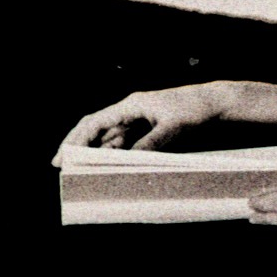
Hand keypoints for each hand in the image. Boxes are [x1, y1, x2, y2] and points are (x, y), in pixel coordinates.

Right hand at [53, 84, 222, 163]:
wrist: (214, 103)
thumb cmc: (194, 109)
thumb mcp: (173, 128)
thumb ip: (151, 144)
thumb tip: (130, 159)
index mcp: (132, 105)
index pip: (96, 121)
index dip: (77, 138)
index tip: (64, 155)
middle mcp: (131, 111)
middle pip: (97, 129)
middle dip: (79, 146)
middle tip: (62, 166)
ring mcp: (139, 120)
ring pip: (110, 139)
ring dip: (97, 153)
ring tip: (84, 172)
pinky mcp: (148, 129)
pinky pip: (125, 143)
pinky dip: (115, 155)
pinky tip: (109, 167)